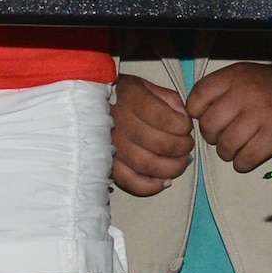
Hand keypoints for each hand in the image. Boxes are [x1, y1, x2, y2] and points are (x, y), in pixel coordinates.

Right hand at [111, 73, 192, 196]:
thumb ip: (169, 99)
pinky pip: (129, 182)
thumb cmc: (122, 95)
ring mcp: (112, 147)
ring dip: (171, 168)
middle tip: (187, 146)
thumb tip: (185, 118)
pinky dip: (150, 186)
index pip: (166, 119)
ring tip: (181, 162)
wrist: (84, 106)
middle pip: (160, 144)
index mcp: (132, 100)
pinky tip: (164, 181)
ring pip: (147, 165)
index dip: (183, 126)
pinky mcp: (106, 165)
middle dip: (182, 148)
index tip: (187, 126)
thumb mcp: (146, 86)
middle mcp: (120, 124)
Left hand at [187, 62, 271, 173]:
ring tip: (241, 144)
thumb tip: (193, 118)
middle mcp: (246, 93)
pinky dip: (243, 163)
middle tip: (227, 133)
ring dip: (229, 152)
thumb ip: (220, 92)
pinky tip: (251, 153)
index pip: (197, 99)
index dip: (197, 113)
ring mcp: (261, 115)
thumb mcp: (246, 76)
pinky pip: (244, 160)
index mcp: (236, 76)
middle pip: (209, 127)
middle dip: (214, 136)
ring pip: (225, 147)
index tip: (210, 116)